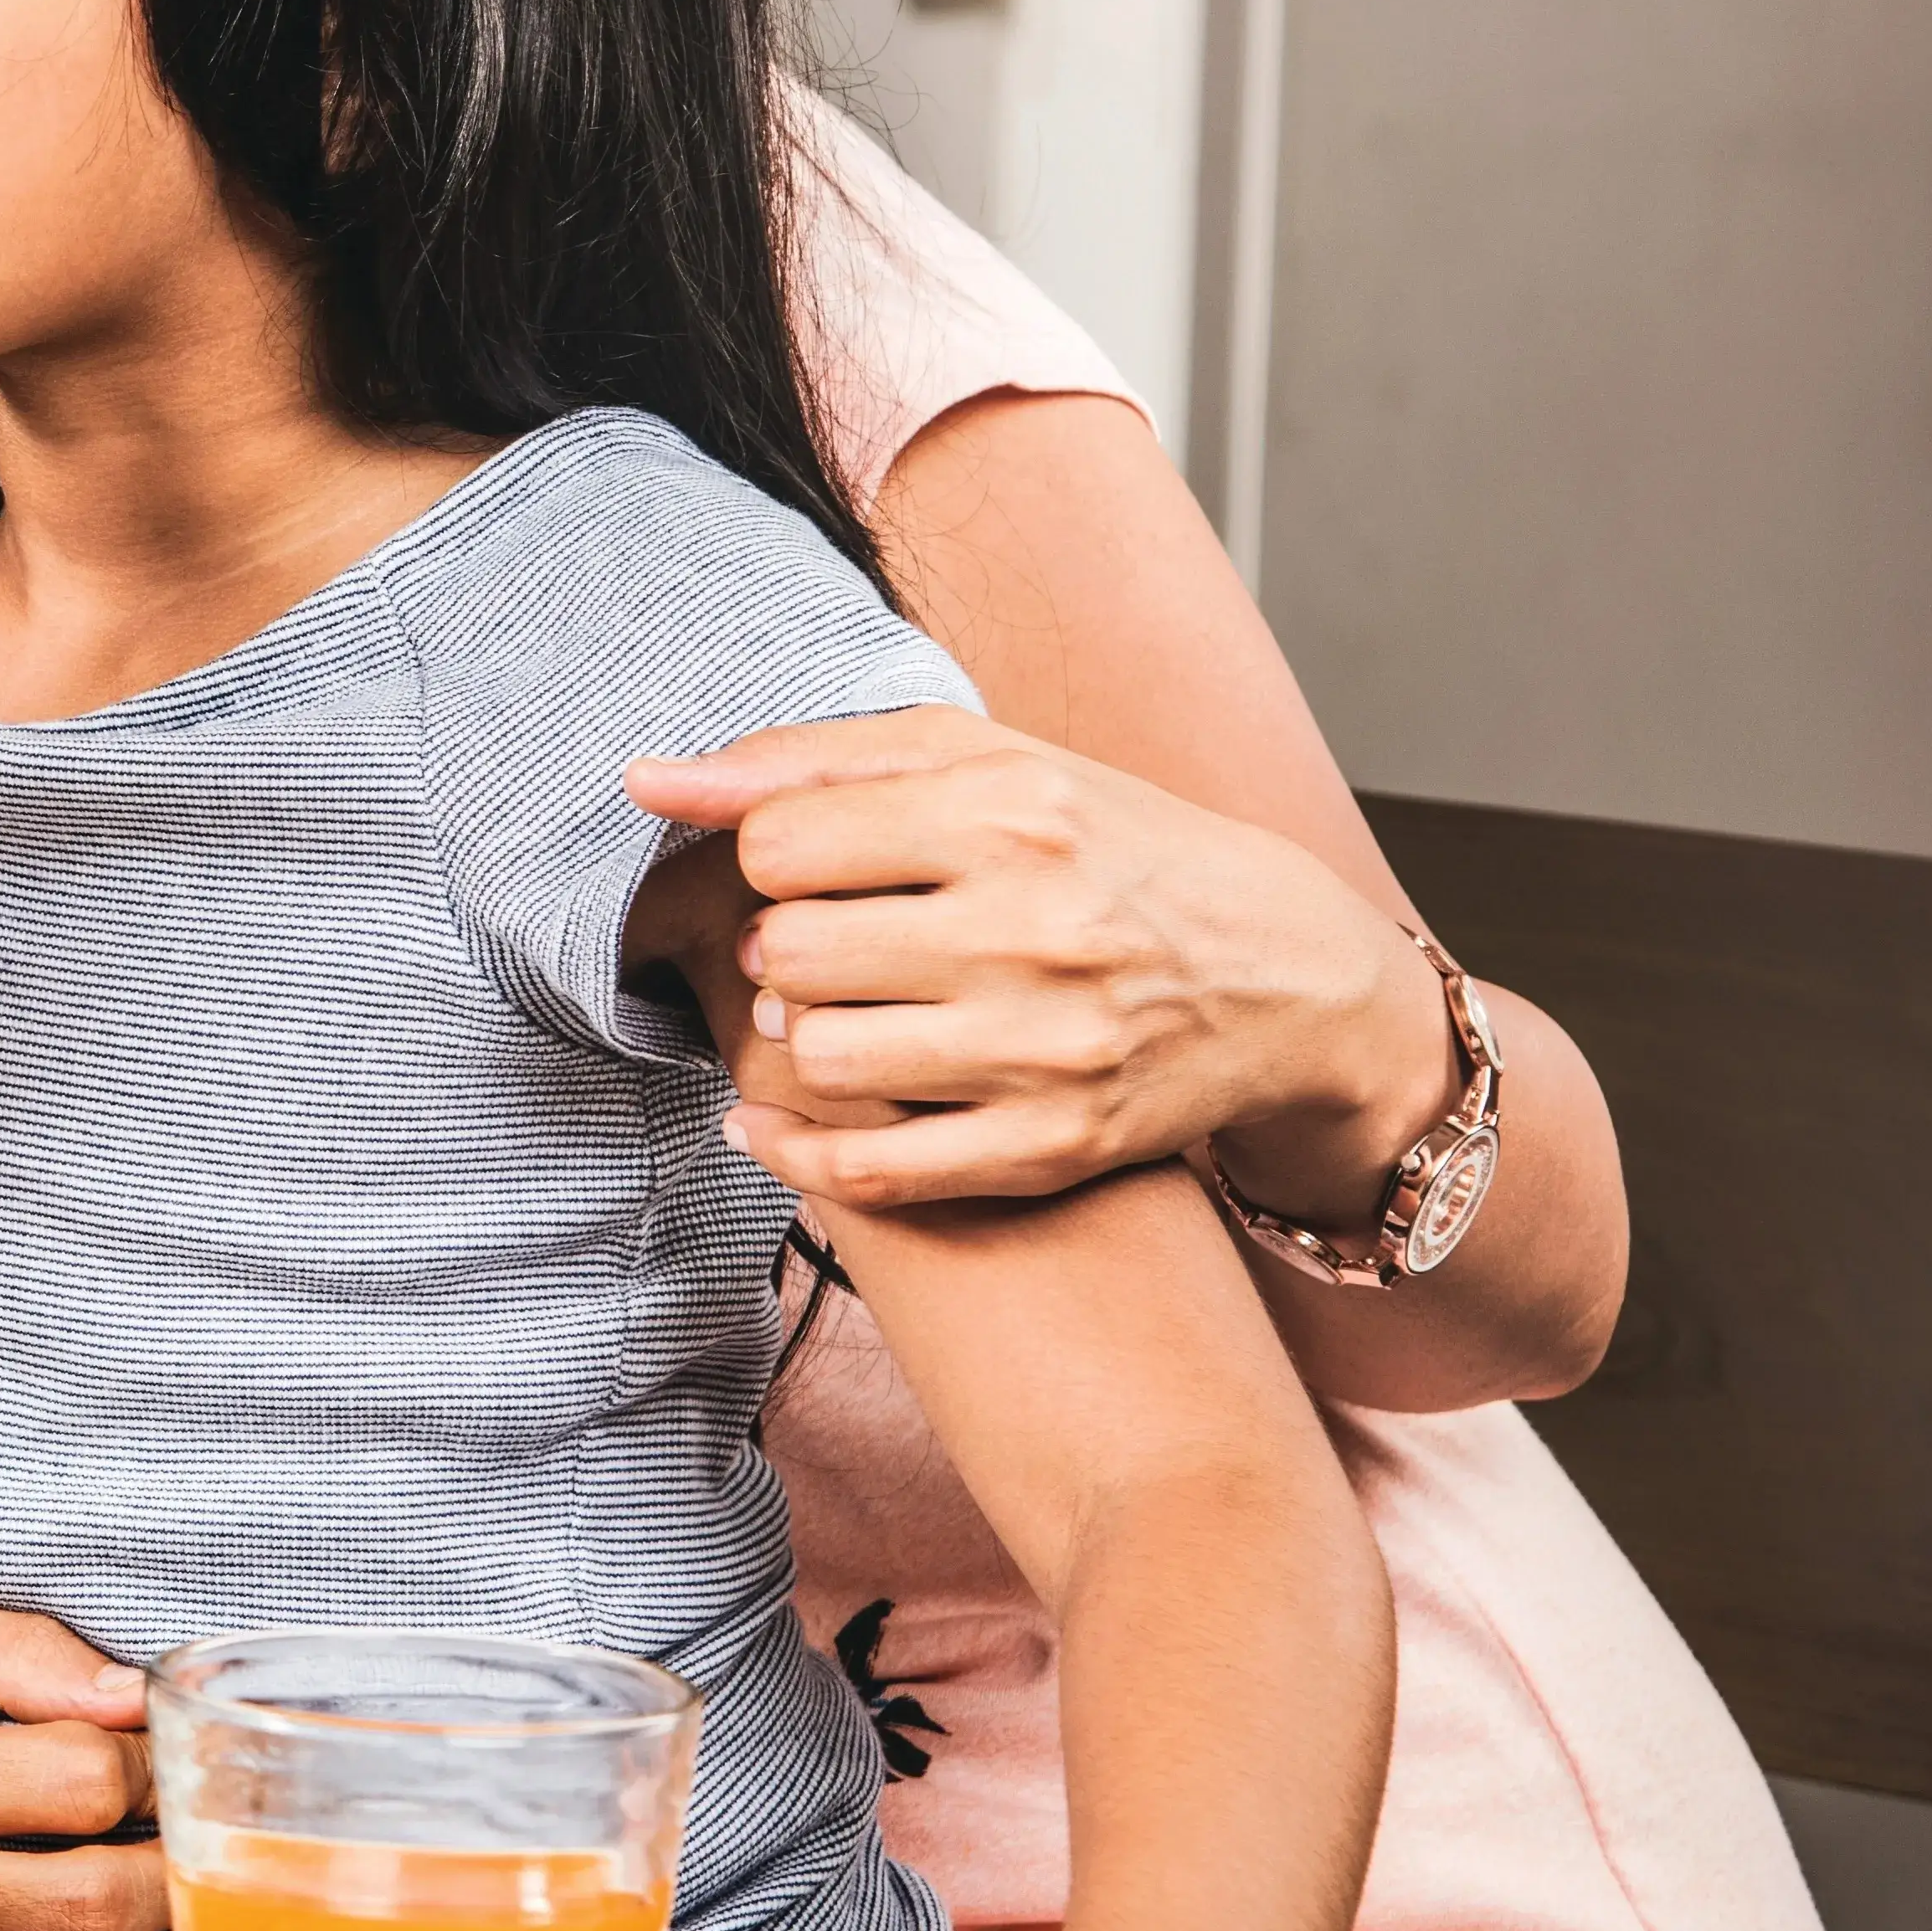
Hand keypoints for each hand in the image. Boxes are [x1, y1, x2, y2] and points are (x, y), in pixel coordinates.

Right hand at [0, 1594, 166, 1930]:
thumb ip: (15, 1649)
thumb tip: (128, 1695)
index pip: (82, 1775)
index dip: (145, 1751)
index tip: (148, 1737)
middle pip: (104, 1889)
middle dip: (173, 1842)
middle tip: (180, 1800)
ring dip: (169, 1906)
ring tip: (167, 1848)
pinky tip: (143, 1910)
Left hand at [627, 709, 1452, 1223]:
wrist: (1286, 972)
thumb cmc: (1108, 847)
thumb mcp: (981, 765)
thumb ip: (808, 761)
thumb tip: (645, 779)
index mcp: (1010, 813)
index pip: (780, 843)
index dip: (771, 858)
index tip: (812, 867)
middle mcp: (1032, 929)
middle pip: (788, 952)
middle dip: (783, 949)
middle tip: (827, 946)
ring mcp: (1047, 1047)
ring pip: (819, 1055)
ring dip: (805, 1036)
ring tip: (847, 1011)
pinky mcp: (1056, 1145)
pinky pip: (868, 1169)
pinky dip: (795, 1148)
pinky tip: (773, 1116)